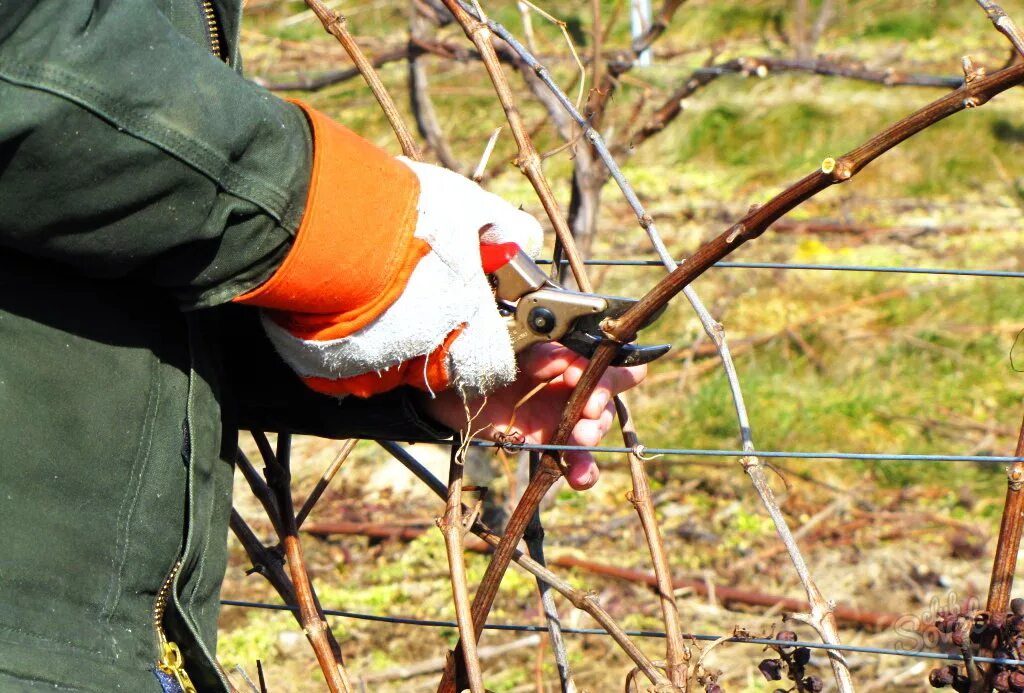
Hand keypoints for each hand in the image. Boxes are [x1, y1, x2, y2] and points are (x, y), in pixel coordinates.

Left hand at [421, 343, 646, 490]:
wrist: (439, 389)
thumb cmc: (473, 358)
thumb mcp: (506, 347)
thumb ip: (537, 351)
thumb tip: (564, 360)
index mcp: (561, 357)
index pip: (600, 364)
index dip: (606, 374)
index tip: (589, 382)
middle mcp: (564, 387)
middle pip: (600, 399)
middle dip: (598, 407)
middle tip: (587, 412)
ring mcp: (555, 417)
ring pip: (590, 430)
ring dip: (591, 437)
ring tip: (580, 441)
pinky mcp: (543, 444)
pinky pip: (570, 460)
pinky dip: (580, 470)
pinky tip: (580, 477)